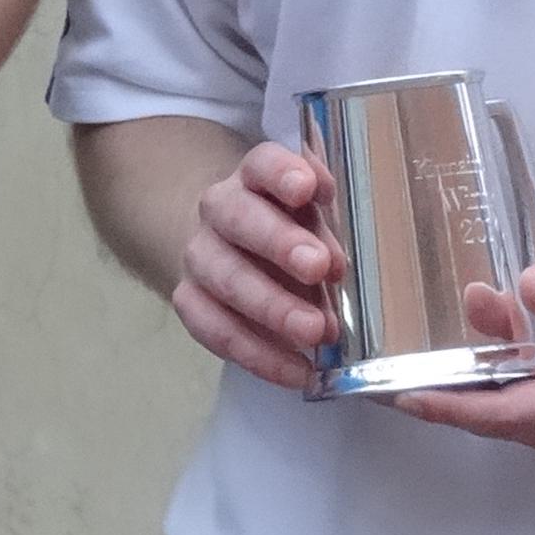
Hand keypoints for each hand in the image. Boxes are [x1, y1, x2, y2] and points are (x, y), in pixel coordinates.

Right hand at [166, 143, 335, 393]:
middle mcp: (220, 209)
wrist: (233, 252)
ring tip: (316, 331)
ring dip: (271, 306)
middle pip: (238, 217)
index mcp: (256, 178)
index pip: (263, 163)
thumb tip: (343, 258)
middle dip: (279, 243)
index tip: (307, 189)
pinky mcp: (190, 301)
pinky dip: (258, 354)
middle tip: (319, 268)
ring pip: (224, 276)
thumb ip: (331, 229)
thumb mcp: (316, 220)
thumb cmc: (293, 233)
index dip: (282, 173)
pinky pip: (216, 329)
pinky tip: (297, 371)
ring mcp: (200, 255)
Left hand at [392, 263, 534, 448]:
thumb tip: (527, 285)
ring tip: (419, 340)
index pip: (498, 414)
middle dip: (437, 395)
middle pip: (487, 416)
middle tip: (381, 372)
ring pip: (498, 403)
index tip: (401, 396)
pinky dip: (489, 363)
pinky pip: (513, 391)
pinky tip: (488, 312)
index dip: (447, 408)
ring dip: (464, 373)